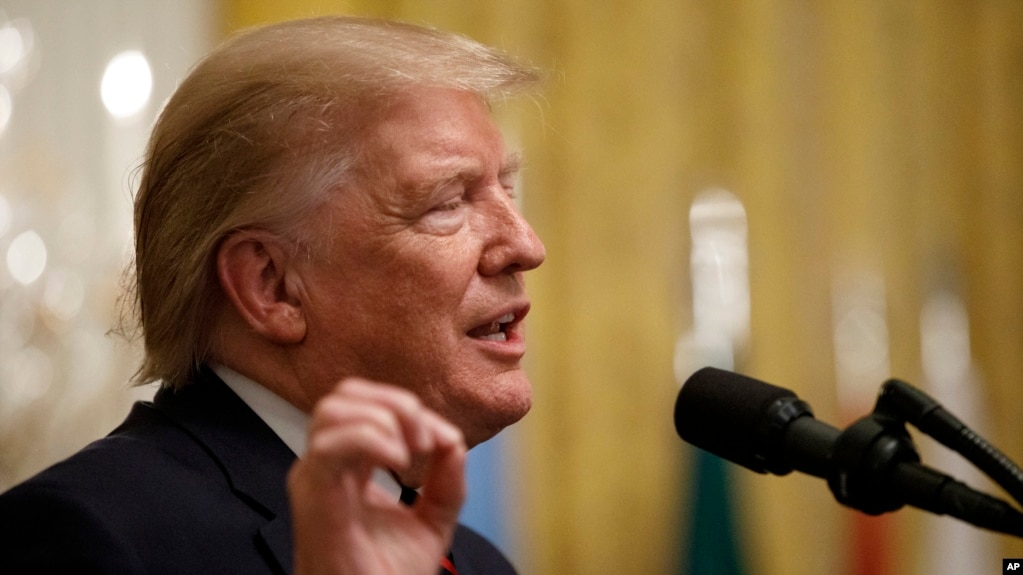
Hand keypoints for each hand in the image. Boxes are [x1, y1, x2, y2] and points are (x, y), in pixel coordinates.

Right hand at [287, 379, 466, 574]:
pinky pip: (330, 444)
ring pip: (333, 409)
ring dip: (383, 418)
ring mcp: (314, 477)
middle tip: (423, 442)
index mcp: (349, 465)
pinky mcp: (314, 495)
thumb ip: (447, 480)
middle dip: (394, 404)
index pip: (366, 403)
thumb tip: (455, 441)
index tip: (442, 444)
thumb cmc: (388, 574)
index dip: (409, 410)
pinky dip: (372, 439)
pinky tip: (398, 461)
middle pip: (345, 394)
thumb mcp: (433, 519)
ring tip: (411, 452)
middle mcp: (326, 465)